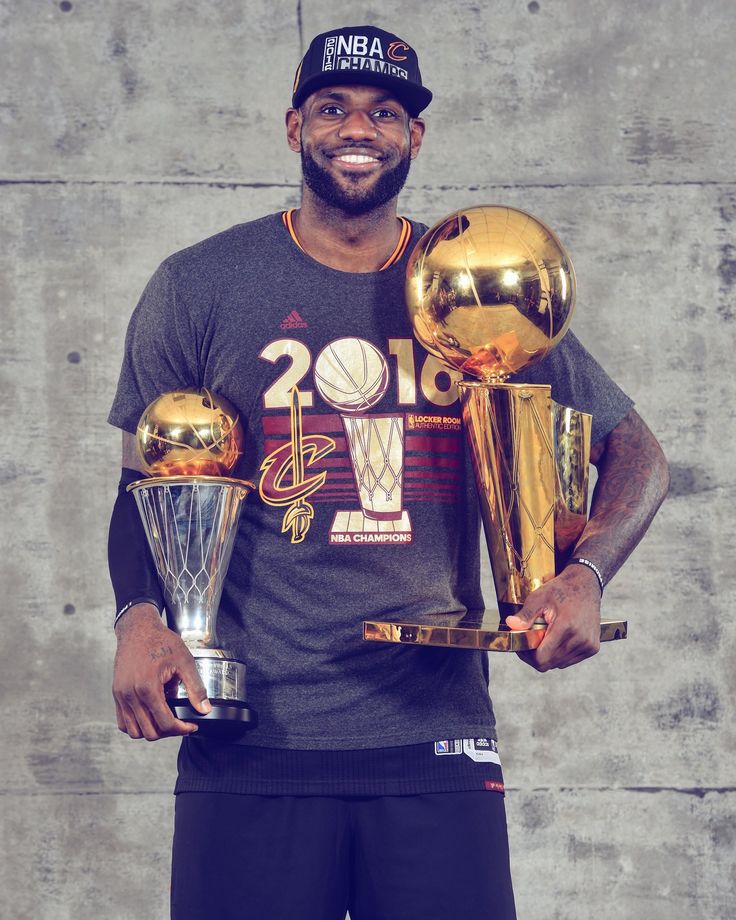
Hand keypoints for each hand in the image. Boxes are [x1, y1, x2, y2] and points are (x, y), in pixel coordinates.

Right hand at [112, 603, 210, 739]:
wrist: (138, 628)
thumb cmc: (161, 641)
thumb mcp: (184, 661)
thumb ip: (196, 687)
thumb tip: (205, 709)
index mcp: (148, 688)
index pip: (165, 724)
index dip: (182, 729)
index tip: (191, 725)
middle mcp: (131, 695)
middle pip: (149, 732)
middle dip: (169, 732)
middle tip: (181, 723)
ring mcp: (121, 696)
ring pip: (134, 731)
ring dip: (151, 730)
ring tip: (166, 720)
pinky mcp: (117, 694)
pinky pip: (123, 722)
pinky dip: (136, 725)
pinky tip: (151, 715)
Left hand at [504, 565, 601, 671]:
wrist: (585, 585)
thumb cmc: (562, 589)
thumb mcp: (539, 597)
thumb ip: (525, 614)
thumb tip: (511, 625)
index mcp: (567, 627)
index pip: (542, 658)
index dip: (528, 655)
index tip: (523, 643)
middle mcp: (581, 639)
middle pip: (549, 664)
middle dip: (536, 654)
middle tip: (531, 638)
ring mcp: (588, 645)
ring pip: (559, 664)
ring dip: (549, 654)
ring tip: (546, 635)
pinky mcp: (592, 648)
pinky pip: (569, 660)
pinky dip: (560, 653)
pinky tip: (558, 637)